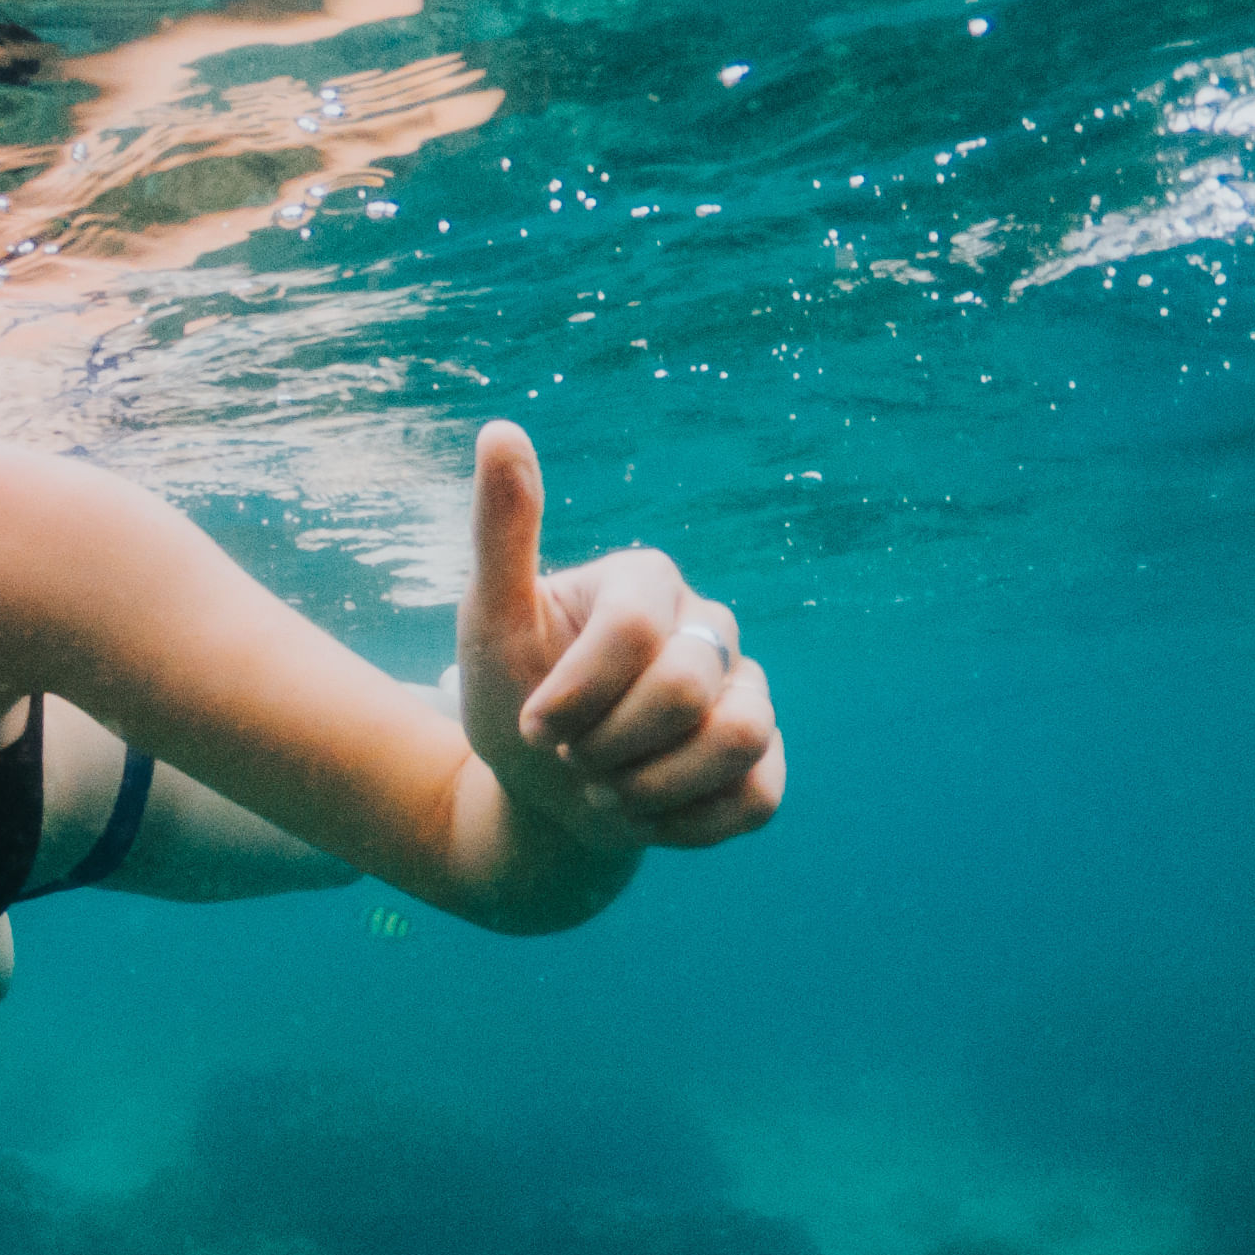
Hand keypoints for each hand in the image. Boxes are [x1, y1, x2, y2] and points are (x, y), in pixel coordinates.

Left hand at [458, 422, 783, 850]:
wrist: (536, 793)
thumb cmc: (510, 697)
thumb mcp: (488, 621)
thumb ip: (501, 529)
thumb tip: (499, 430)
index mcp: (648, 581)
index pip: (634, 635)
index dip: (574, 697)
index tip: (533, 723)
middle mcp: (709, 626)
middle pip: (685, 691)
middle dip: (607, 745)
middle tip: (572, 755)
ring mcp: (747, 692)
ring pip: (737, 742)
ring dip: (651, 788)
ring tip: (608, 788)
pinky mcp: (766, 760)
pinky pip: (758, 797)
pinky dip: (687, 824)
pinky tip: (647, 814)